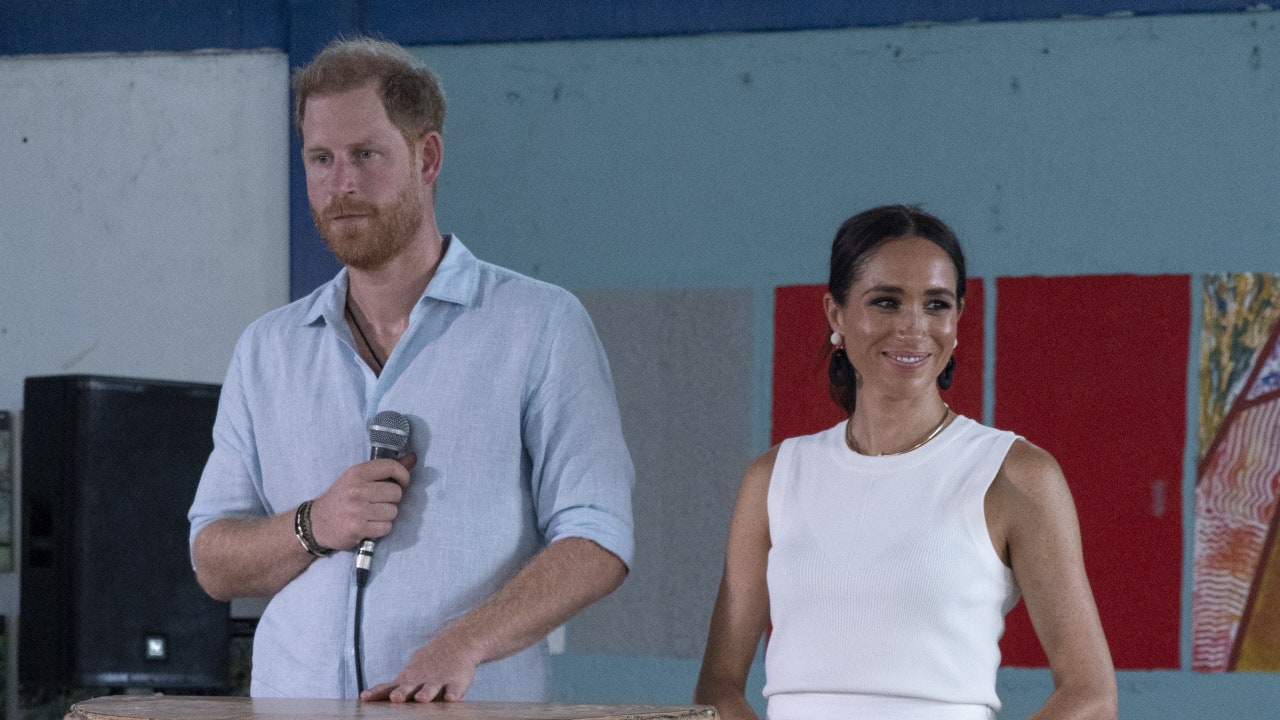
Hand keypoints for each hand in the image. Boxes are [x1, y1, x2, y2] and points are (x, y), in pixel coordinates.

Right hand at [308, 454, 414, 550]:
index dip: (404, 475)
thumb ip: (385, 469)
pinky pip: (386, 527)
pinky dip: (381, 529)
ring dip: (387, 516)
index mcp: (356, 472)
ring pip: (393, 511)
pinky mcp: (357, 528)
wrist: (316, 522)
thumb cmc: (342, 498)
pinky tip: (370, 526)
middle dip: (392, 500)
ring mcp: (356, 509)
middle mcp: (356, 489)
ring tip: (372, 515)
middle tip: (378, 503)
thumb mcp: (358, 479)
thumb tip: (413, 458)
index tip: (402, 483)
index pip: (391, 467)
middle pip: (396, 492)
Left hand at [360, 627, 483, 702]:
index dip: (377, 693)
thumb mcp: (410, 674)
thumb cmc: (427, 666)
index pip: (389, 687)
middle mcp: (421, 681)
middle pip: (409, 687)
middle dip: (402, 693)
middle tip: (395, 698)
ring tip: (421, 699)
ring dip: (426, 693)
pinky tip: (451, 699)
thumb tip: (366, 698)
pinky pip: (455, 689)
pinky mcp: (457, 682)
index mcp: (408, 680)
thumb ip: (394, 687)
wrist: (456, 643)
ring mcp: (439, 680)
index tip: (364, 697)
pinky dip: (453, 694)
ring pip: (431, 688)